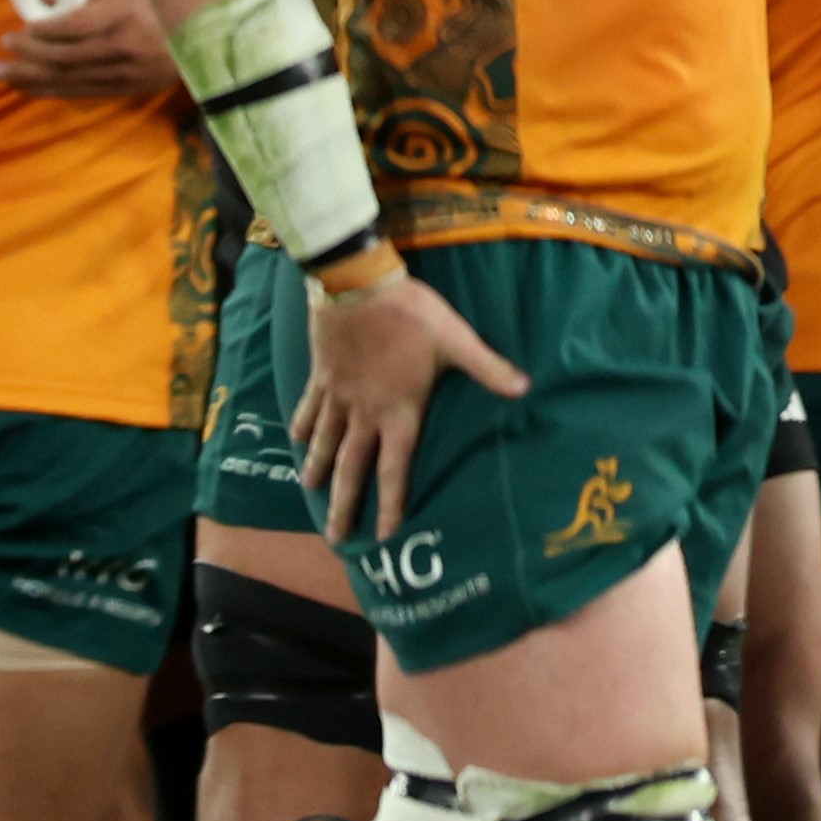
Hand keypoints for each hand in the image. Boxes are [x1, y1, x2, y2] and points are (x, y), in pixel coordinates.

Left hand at [0, 0, 177, 99]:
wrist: (201, 37)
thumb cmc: (155, 2)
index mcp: (123, 14)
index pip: (75, 26)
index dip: (43, 31)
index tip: (20, 30)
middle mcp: (122, 46)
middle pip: (65, 56)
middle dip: (27, 55)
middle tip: (0, 50)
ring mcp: (124, 72)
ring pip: (69, 79)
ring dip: (29, 78)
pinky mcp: (125, 89)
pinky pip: (80, 92)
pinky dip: (50, 90)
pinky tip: (26, 87)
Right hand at [291, 271, 528, 542]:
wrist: (357, 284)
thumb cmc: (410, 314)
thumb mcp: (455, 340)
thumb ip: (488, 368)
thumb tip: (525, 389)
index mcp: (398, 411)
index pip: (395, 469)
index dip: (391, 504)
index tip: (385, 535)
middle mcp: (364, 413)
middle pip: (351, 467)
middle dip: (344, 504)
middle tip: (335, 536)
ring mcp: (338, 396)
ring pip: (324, 442)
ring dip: (318, 469)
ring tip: (310, 488)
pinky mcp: (321, 376)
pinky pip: (308, 408)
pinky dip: (301, 426)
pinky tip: (295, 440)